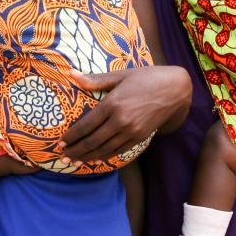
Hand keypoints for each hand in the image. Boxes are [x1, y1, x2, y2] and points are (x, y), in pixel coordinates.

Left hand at [58, 65, 190, 161]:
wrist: (175, 89)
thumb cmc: (147, 78)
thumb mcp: (121, 75)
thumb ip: (96, 79)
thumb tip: (72, 74)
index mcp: (113, 103)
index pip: (86, 125)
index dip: (72, 136)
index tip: (60, 141)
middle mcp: (121, 120)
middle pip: (92, 141)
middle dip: (75, 150)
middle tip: (62, 156)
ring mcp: (132, 131)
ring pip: (104, 149)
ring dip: (87, 157)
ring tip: (74, 161)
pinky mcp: (140, 137)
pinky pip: (119, 151)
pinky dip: (105, 157)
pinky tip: (95, 160)